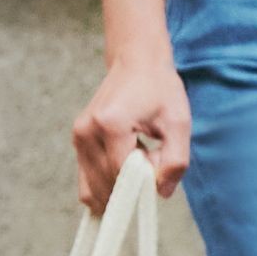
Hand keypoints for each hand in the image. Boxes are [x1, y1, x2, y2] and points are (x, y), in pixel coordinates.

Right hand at [72, 45, 187, 208]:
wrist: (137, 63)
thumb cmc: (160, 90)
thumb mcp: (179, 122)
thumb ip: (175, 160)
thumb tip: (161, 193)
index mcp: (111, 125)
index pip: (123, 174)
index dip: (145, 181)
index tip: (160, 167)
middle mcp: (87, 132)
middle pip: (105, 184)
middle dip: (132, 187)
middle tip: (152, 160)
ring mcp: (78, 137)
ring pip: (92, 188)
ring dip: (119, 188)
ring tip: (139, 160)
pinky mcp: (77, 141)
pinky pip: (86, 180)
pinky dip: (107, 184)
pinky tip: (126, 167)